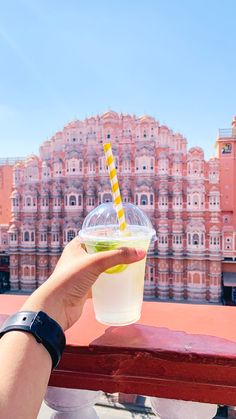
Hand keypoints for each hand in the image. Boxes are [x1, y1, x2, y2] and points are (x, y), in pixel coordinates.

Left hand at [21, 238, 145, 329]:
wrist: (55, 308)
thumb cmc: (70, 280)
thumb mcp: (95, 263)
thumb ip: (118, 256)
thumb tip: (141, 252)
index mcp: (76, 247)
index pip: (96, 235)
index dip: (111, 235)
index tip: (127, 236)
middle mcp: (78, 259)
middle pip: (102, 252)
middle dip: (116, 252)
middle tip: (132, 252)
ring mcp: (82, 275)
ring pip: (103, 268)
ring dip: (115, 268)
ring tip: (131, 266)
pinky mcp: (85, 289)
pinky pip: (102, 283)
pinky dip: (111, 283)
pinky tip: (123, 283)